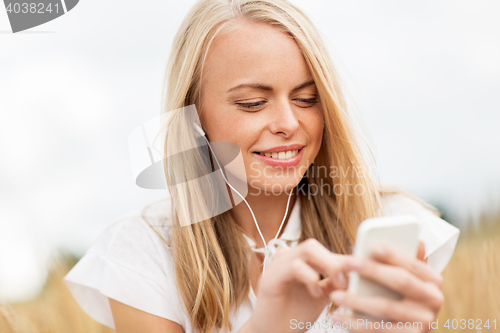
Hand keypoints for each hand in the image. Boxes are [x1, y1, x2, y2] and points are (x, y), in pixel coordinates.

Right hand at [246, 238, 351, 332]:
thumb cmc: (294, 315)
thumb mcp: (322, 296)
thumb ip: (335, 282)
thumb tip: (357, 272)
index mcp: (300, 261)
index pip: (324, 251)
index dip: (344, 258)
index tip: (363, 268)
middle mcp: (288, 258)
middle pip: (315, 246)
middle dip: (336, 260)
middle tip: (348, 278)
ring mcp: (278, 265)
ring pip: (307, 250)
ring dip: (327, 265)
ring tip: (337, 284)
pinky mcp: (271, 277)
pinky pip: (294, 266)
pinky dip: (310, 277)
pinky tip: (316, 293)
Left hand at [328, 241, 443, 331]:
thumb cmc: (402, 299)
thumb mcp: (409, 281)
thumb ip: (408, 263)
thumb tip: (419, 240)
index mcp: (433, 281)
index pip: (413, 263)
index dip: (393, 254)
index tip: (373, 246)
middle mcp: (434, 300)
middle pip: (400, 281)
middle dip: (372, 270)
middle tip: (346, 263)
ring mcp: (424, 322)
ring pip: (386, 307)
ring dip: (357, 299)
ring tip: (335, 294)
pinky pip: (378, 329)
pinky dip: (355, 323)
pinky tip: (338, 317)